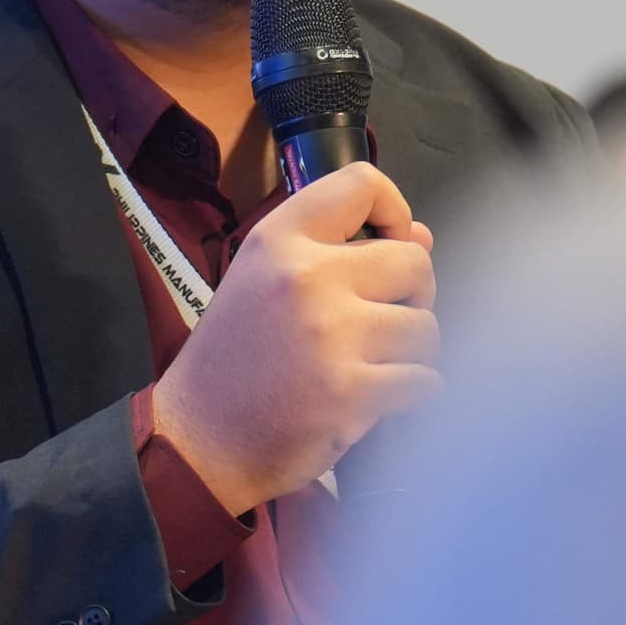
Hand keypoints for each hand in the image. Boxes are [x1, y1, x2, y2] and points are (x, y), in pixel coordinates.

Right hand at [148, 160, 439, 510]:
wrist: (199, 442)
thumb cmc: (235, 362)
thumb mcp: (265, 284)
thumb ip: (339, 252)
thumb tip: (420, 235)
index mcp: (278, 241)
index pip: (362, 183)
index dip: (394, 212)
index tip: (385, 246)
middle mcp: (305, 277)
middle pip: (414, 261)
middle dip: (411, 296)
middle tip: (377, 324)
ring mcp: (331, 335)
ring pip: (426, 327)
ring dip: (411, 352)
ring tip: (370, 366)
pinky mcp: (352, 391)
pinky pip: (425, 380)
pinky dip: (411, 394)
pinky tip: (372, 399)